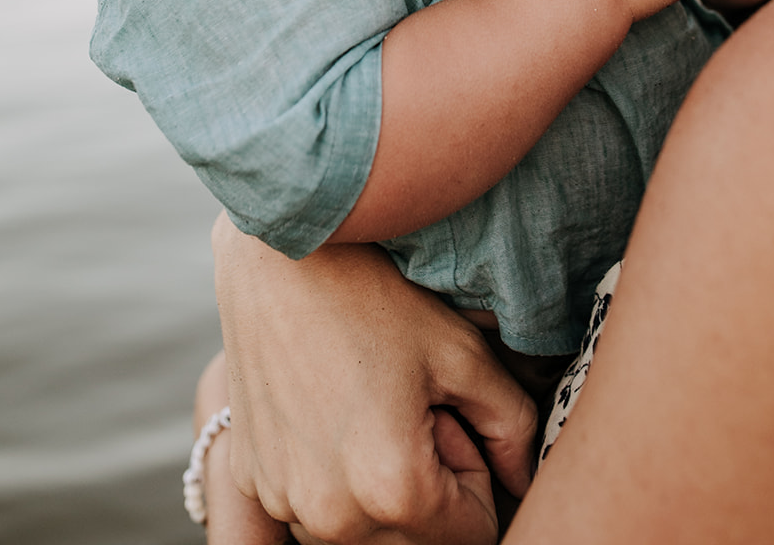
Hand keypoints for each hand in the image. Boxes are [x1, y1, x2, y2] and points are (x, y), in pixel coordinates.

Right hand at [213, 218, 536, 544]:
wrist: (277, 256)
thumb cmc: (373, 294)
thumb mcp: (462, 352)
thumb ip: (512, 426)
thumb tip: (521, 478)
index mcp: (393, 488)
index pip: (473, 532)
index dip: (475, 473)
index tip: (449, 410)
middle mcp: (332, 515)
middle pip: (416, 538)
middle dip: (429, 484)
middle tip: (411, 402)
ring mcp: (284, 501)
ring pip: (364, 528)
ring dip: (378, 486)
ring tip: (370, 402)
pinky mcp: (252, 481)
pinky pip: (312, 507)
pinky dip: (332, 475)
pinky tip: (329, 406)